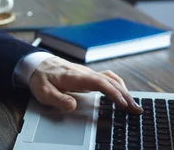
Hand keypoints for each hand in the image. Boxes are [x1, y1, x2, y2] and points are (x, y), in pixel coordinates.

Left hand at [28, 56, 142, 113]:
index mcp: (74, 76)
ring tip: (133, 104)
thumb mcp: (43, 92)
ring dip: (123, 90)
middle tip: (136, 109)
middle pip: (109, 81)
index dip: (112, 92)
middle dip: (125, 95)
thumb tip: (72, 106)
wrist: (37, 64)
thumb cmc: (40, 78)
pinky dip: (117, 86)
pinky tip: (122, 94)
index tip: (122, 103)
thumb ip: (58, 99)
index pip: (99, 82)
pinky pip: (106, 78)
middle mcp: (84, 73)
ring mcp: (86, 73)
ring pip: (110, 79)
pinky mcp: (87, 75)